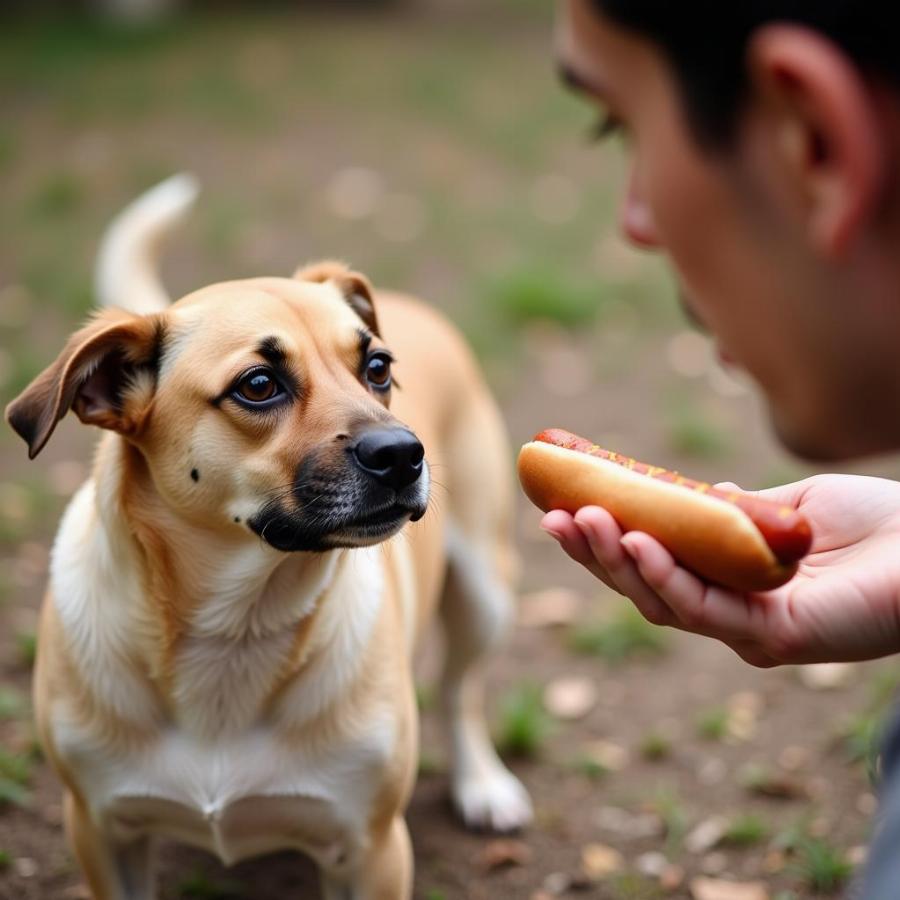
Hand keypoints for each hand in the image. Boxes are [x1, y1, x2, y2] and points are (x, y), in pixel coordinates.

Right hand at [541, 474, 899, 666]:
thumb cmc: (876, 526)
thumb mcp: (785, 509)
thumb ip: (735, 512)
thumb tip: (697, 496)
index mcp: (728, 582)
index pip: (650, 563)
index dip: (604, 538)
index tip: (563, 503)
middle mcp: (730, 613)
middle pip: (642, 588)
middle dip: (593, 553)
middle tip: (552, 517)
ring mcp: (749, 631)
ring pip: (662, 603)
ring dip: (616, 561)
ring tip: (583, 520)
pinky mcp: (776, 639)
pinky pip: (707, 611)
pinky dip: (667, 578)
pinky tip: (638, 543)